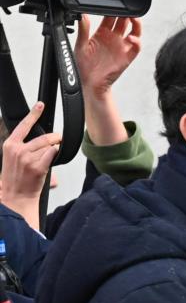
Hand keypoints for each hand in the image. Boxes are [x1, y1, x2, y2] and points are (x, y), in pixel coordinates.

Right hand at [1, 102, 60, 228]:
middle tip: (57, 140)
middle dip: (54, 138)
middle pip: (43, 137)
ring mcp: (28, 158)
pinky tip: (49, 161)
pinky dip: (55, 156)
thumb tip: (44, 141)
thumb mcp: (13, 158)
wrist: (15, 196)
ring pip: (49, 146)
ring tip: (46, 159)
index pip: (23, 125)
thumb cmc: (16, 178)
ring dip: (53, 151)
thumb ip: (24, 147)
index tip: (40, 105)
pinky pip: (53, 154)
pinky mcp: (38, 166)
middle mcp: (18, 149)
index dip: (33, 114)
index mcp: (10, 145)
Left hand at [75, 15, 141, 99]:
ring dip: (135, 24)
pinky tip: (132, 37)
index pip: (110, 16)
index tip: (112, 4)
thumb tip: (83, 15)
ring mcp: (121, 47)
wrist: (90, 83)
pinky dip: (137, 42)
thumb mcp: (79, 45)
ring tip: (133, 18)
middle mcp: (113, 39)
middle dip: (126, 13)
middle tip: (124, 8)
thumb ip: (83, 30)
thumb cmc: (83, 67)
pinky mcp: (127, 57)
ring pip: (134, 31)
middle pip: (124, 21)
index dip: (113, 9)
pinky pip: (136, 48)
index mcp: (102, 33)